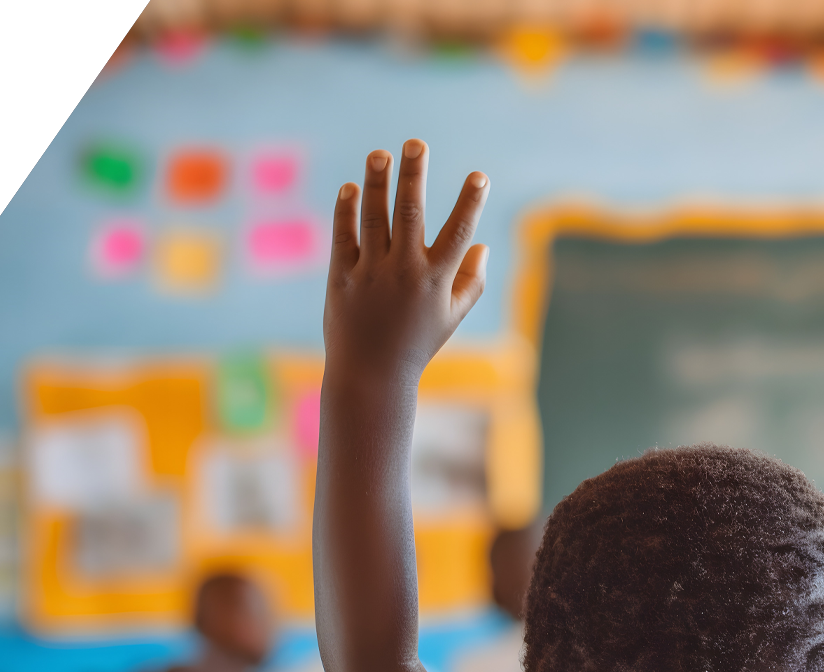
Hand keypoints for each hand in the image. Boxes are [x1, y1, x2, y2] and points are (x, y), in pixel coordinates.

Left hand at [323, 141, 490, 385]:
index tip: (479, 176)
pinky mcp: (342, 278)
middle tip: (417, 143)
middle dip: (415, 175)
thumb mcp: (451, 317)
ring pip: (374, 219)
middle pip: (411, 214)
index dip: (471, 203)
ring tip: (381, 154)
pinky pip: (344, 237)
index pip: (459, 233)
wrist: (371, 376)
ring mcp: (371, 274)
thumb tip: (481, 245)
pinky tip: (351, 188)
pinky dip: (347, 211)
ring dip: (377, 183)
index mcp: (436, 280)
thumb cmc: (416, 345)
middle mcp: (405, 272)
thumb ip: (471, 282)